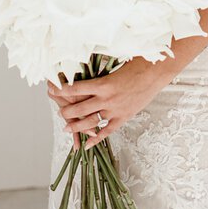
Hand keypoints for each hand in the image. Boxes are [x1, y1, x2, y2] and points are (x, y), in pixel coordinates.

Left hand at [46, 59, 169, 147]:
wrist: (155, 72)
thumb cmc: (135, 64)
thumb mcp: (112, 65)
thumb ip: (97, 71)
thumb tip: (81, 68)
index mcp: (102, 83)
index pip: (75, 89)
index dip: (61, 91)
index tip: (52, 90)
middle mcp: (106, 99)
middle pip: (80, 108)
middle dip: (66, 112)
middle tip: (58, 112)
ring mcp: (115, 110)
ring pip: (91, 122)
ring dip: (77, 126)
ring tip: (66, 128)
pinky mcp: (124, 117)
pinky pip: (107, 130)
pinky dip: (97, 138)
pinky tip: (88, 144)